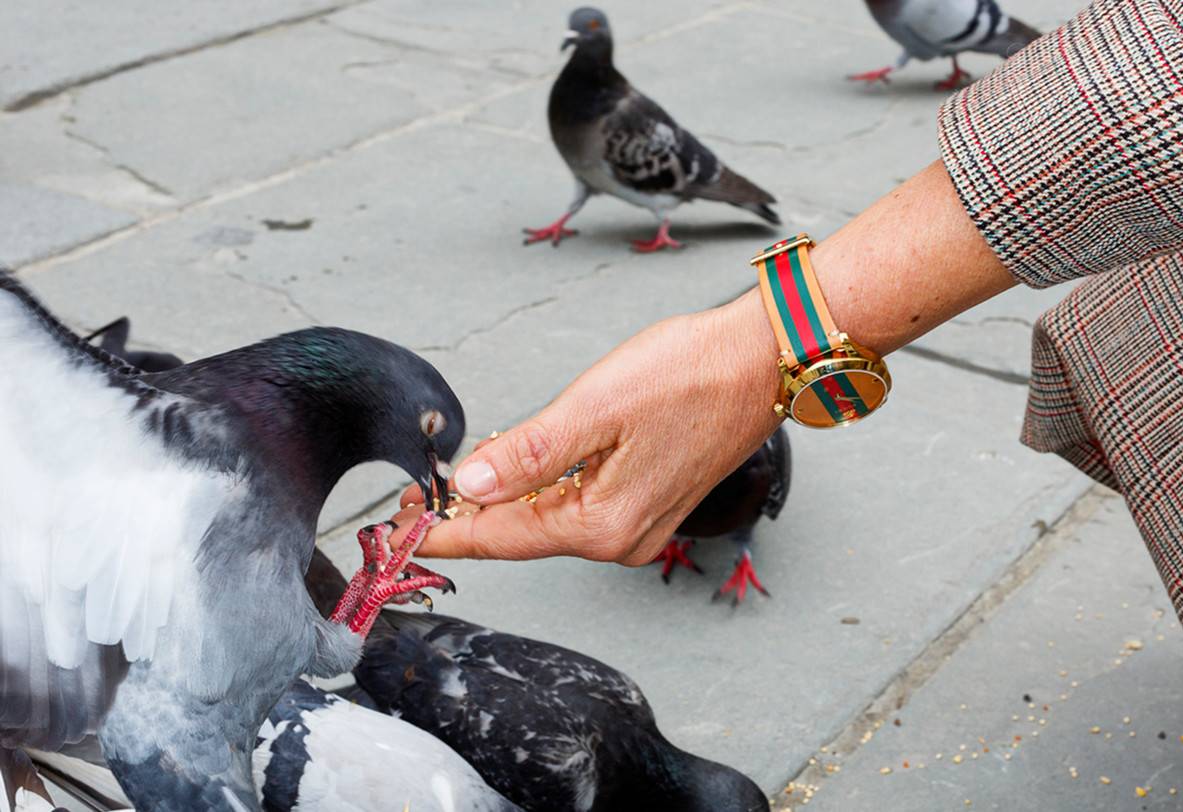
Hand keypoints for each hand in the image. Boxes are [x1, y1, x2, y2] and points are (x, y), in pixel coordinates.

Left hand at [394, 290, 782, 563]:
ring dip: (503, 504)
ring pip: (549, 522)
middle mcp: (622, 539)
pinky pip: (579, 509)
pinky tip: (519, 473)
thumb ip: (529, 452)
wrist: (764, 362)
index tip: (390, 530)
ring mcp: (641, 527)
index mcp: (603, 524)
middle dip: (465, 517)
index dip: (440, 531)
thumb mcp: (596, 406)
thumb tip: (469, 485)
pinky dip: (542, 494)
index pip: (499, 537)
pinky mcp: (651, 505)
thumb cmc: (693, 374)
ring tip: (451, 487)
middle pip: (521, 535)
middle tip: (408, 501)